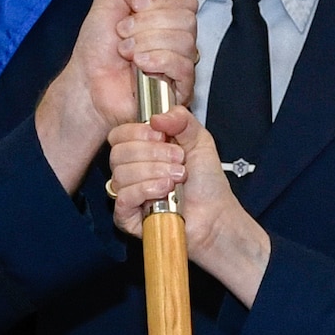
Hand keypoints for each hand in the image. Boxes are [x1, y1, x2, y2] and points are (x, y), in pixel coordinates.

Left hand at [35, 0, 197, 189]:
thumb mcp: (111, 0)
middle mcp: (178, 40)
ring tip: (126, 52)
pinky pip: (184, 67)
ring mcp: (180, 65)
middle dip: (148, 23)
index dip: (159, 1)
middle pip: (187, 20)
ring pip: (185, 42)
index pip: (187, 1)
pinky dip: (159, 60)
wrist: (85, 81)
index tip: (134, 6)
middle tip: (123, 33)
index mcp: (167, 19)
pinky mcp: (179, 90)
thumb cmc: (96, 46)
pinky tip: (140, 65)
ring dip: (147, 42)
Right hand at [107, 108, 270, 305]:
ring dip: (154, 172)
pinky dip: (145, 190)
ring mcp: (127, 194)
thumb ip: (181, 119)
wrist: (216, 215)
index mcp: (141, 151)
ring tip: (177, 179)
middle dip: (152, 154)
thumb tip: (156, 116)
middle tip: (179, 161)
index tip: (162, 135)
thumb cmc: (207, 183)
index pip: (119, 135)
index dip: (137, 132)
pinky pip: (123, 198)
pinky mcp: (127, 217)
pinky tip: (165, 191)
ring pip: (121, 174)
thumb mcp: (199, 140)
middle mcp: (131, 171)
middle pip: (118, 153)